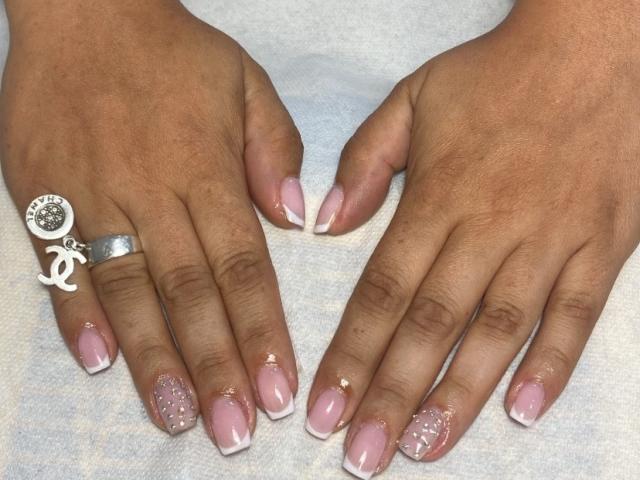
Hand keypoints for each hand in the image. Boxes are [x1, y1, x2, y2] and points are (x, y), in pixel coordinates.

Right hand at [1, 0, 303, 453]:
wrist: (86, 11)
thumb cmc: (173, 51)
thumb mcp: (245, 82)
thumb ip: (274, 148)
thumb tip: (294, 215)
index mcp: (207, 170)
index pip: (243, 267)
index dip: (261, 332)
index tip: (279, 388)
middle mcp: (152, 192)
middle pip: (189, 294)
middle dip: (215, 366)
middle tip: (234, 430)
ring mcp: (93, 195)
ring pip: (128, 291)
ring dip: (153, 359)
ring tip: (176, 417)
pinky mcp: (44, 194)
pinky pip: (60, 262)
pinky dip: (76, 314)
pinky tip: (98, 363)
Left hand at [307, 0, 639, 475]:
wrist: (592, 47)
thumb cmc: (494, 76)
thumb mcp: (412, 100)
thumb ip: (364, 162)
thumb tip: (324, 222)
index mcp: (437, 198)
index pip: (383, 291)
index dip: (350, 353)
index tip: (325, 408)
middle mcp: (489, 228)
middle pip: (432, 325)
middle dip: (392, 395)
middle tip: (364, 457)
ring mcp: (550, 240)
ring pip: (499, 332)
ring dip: (461, 396)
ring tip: (425, 447)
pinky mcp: (604, 245)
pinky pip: (578, 314)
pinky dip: (552, 364)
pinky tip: (523, 411)